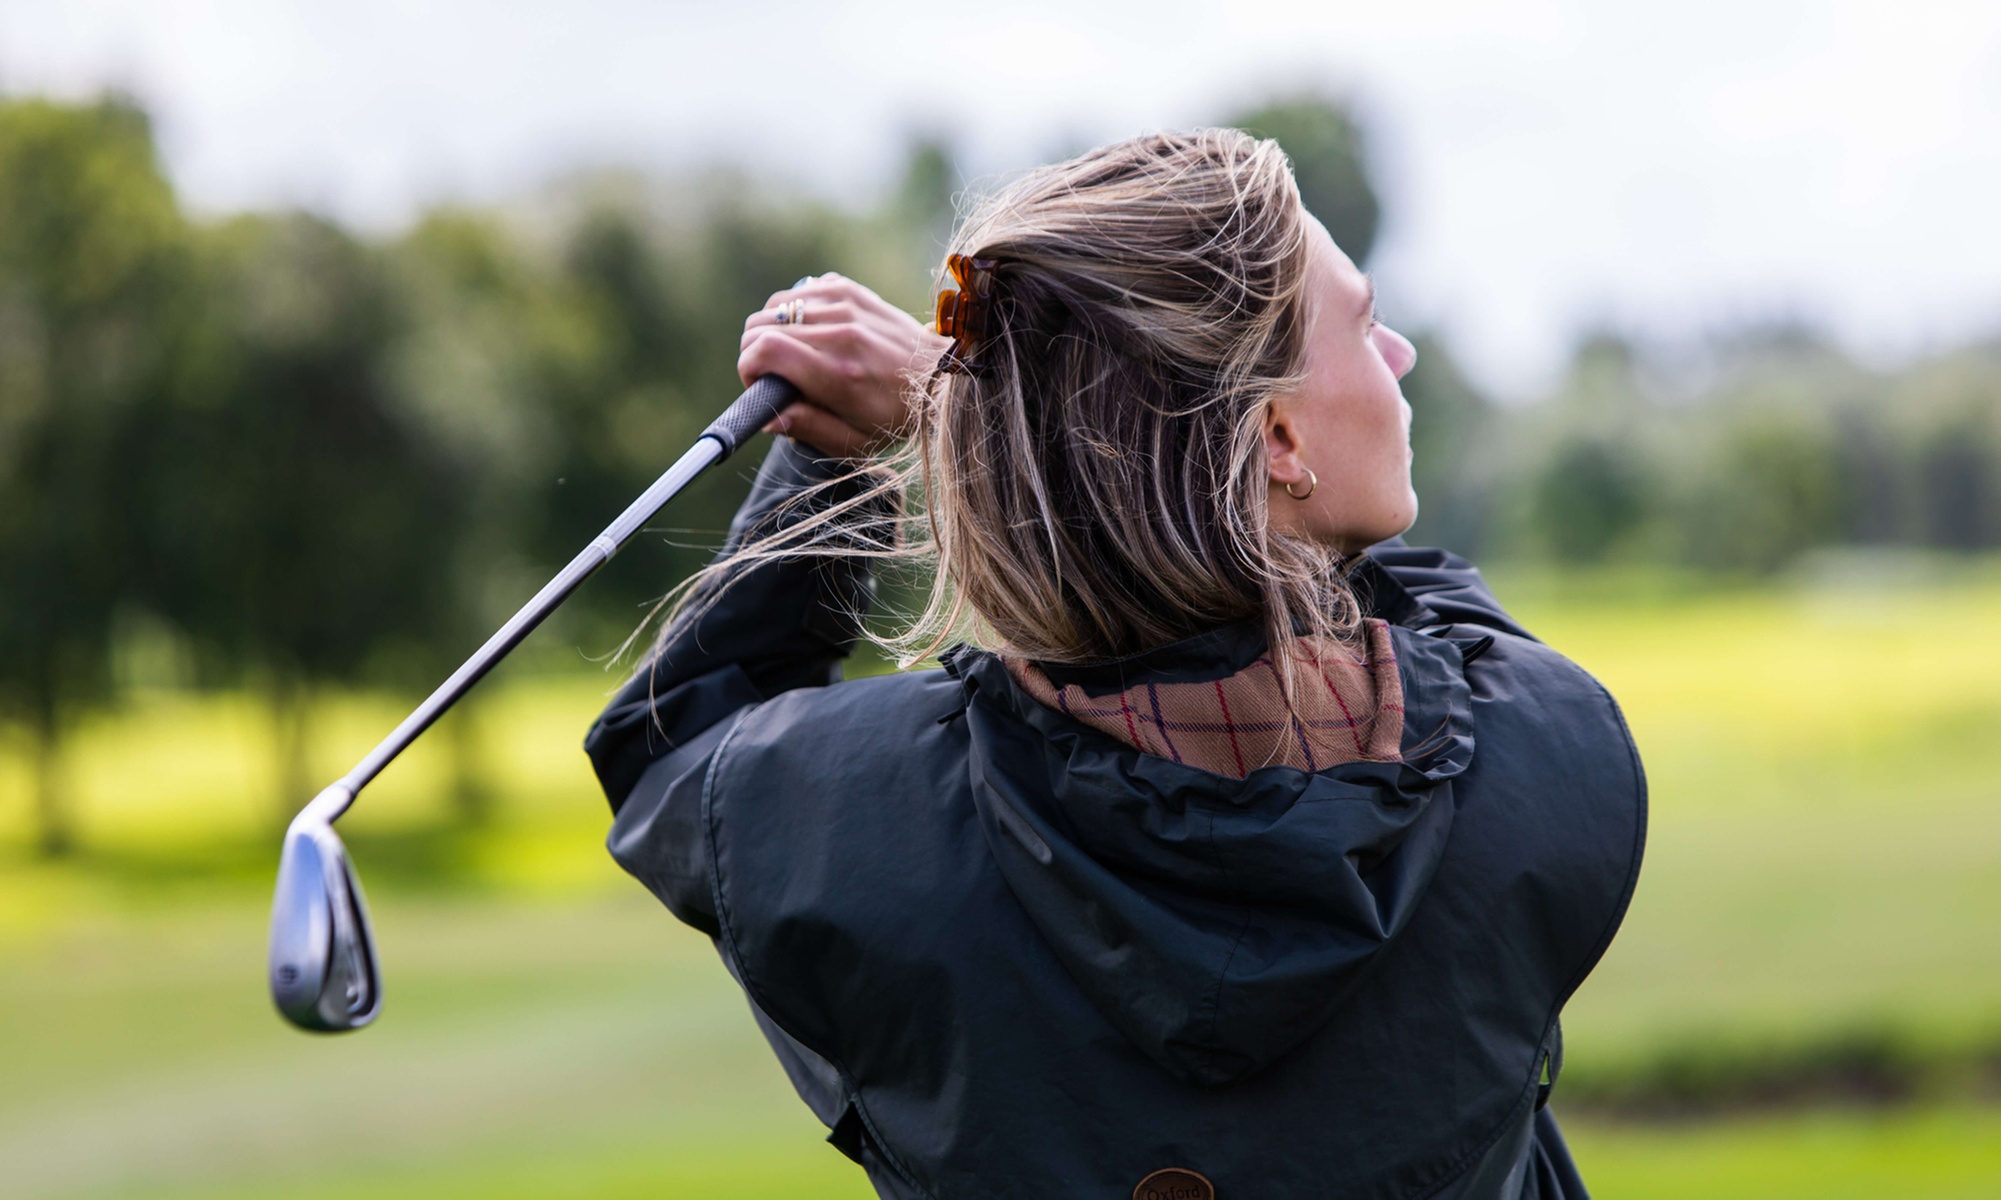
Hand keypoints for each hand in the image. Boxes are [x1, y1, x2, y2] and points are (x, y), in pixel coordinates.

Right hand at [738, 274, 949, 458]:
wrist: (941, 376)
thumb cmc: (896, 416)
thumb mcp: (855, 441)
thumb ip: (808, 428)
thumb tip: (769, 417)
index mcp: (838, 372)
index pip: (764, 350)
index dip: (747, 369)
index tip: (759, 386)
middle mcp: (840, 331)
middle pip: (760, 325)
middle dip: (754, 353)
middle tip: (773, 376)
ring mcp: (845, 303)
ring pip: (775, 305)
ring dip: (771, 330)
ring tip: (790, 355)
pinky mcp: (849, 289)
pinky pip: (799, 291)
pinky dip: (793, 311)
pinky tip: (810, 333)